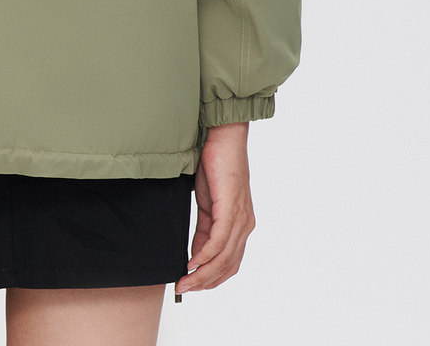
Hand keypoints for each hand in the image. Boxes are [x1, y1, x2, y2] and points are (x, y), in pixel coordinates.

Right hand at [175, 122, 255, 294]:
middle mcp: (245, 226)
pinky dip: (204, 256)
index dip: (211, 279)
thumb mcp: (208, 205)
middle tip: (184, 290)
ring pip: (223, 259)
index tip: (192, 286)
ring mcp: (240, 219)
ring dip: (202, 275)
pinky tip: (191, 263)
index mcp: (241, 225)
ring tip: (184, 283)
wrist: (224, 139)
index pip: (229, 263)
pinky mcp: (230, 210)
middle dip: (204, 282)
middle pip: (227, 266)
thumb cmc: (216, 166)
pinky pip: (218, 242)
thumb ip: (205, 230)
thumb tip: (196, 255)